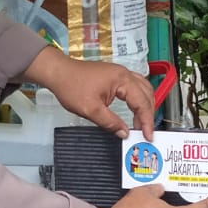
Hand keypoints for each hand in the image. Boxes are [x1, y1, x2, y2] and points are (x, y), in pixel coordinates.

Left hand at [23, 48, 154, 138]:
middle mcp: (124, 73)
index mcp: (122, 80)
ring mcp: (120, 73)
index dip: (146, 121)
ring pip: (143, 89)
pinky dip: (139, 99)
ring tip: (142, 123)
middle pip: (146, 95)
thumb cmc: (71, 86)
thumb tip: (124, 133)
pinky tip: (136, 108)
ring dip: (145, 106)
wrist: (58, 72)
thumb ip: (110, 122)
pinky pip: (135, 86)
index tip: (148, 136)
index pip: (142, 103)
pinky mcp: (115, 75)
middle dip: (148, 114)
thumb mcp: (90, 110)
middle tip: (146, 132)